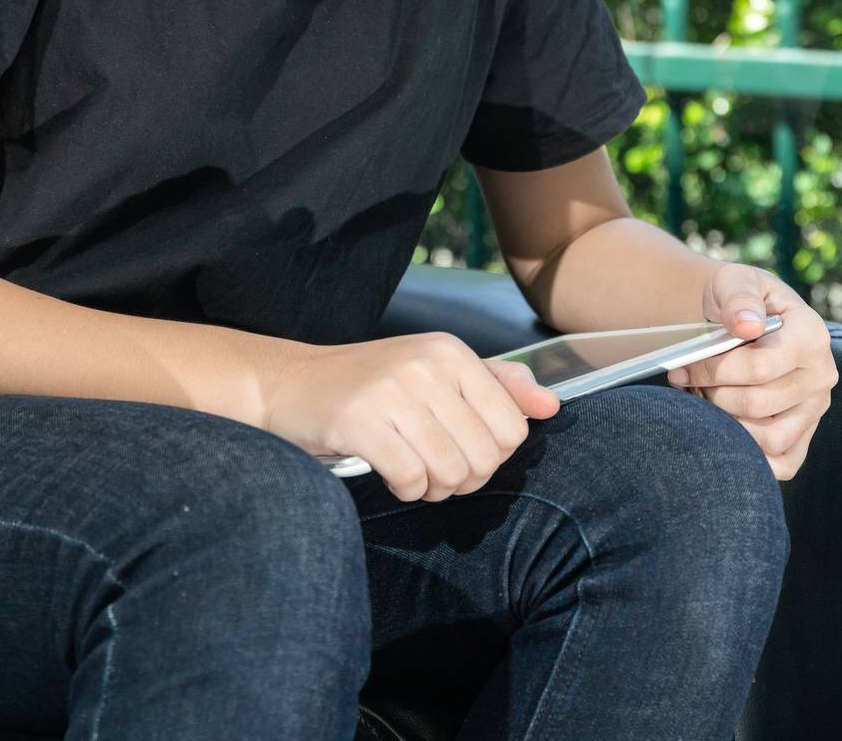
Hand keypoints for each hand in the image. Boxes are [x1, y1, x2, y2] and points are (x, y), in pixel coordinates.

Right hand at [263, 331, 560, 502]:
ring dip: (433, 488)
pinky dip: (405, 490)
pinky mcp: (360, 422)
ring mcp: (392, 391)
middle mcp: (425, 364)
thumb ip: (496, 385)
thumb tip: (551, 405)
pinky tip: (387, 469)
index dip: (490, 455)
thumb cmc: (368, 384)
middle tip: (431, 464)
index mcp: (450, 351)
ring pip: (452, 473)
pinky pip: (412, 481)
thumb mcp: (434, 371)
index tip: (458, 446)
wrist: (289, 384)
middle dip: (463, 478)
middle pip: (485, 458)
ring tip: (410, 467)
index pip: (512, 429)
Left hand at [665, 262, 838, 480]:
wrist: (741, 317)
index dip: (713, 370)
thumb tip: (747, 325)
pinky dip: (750, 455)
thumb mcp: (734, 281)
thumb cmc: (736, 299)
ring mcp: (815, 408)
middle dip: (712, 395)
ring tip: (705, 399)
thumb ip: (739, 298)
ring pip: (768, 438)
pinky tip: (723, 428)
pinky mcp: (805, 433)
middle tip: (690, 382)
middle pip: (757, 404)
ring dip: (725, 425)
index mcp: (810, 334)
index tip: (682, 365)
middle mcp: (820, 374)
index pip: (759, 367)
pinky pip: (783, 462)